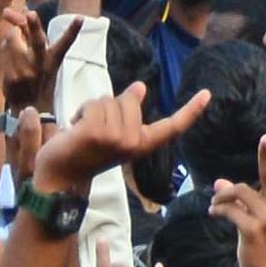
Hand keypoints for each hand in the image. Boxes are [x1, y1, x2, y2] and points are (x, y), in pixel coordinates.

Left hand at [29, 82, 205, 192]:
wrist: (57, 179)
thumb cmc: (82, 154)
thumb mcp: (111, 133)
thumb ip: (127, 112)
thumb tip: (140, 87)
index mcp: (141, 145)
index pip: (171, 126)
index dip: (191, 110)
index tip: (208, 93)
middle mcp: (133, 143)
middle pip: (129, 100)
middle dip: (110, 105)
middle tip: (94, 129)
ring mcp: (116, 139)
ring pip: (109, 101)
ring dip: (91, 109)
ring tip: (82, 130)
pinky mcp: (97, 133)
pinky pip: (94, 105)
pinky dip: (81, 111)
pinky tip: (74, 129)